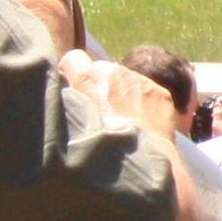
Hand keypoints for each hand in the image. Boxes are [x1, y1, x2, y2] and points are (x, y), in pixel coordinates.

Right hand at [58, 46, 182, 140]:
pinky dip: (142, 102)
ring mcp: (140, 81)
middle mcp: (115, 72)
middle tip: (98, 110)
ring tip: (119, 120)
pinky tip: (139, 123)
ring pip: (125, 80)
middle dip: (98, 84)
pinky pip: (146, 91)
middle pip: (101, 70)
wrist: (139, 162)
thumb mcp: (70, 123)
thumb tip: (62, 96)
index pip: (73, 58)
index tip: (74, 88)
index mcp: (88, 78)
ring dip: (121, 93)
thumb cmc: (97, 148)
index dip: (72, 73)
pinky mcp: (159, 92)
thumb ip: (68, 102)